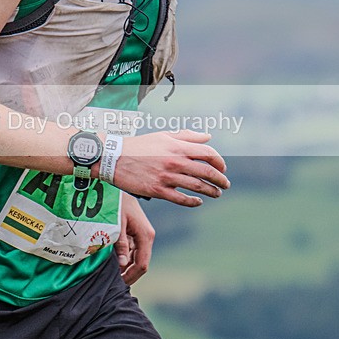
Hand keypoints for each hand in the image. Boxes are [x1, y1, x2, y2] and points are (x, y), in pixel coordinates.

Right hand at [114, 130, 229, 206]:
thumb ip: (187, 136)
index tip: (222, 168)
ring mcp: (166, 177)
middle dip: (220, 180)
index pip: (208, 154)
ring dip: (211, 191)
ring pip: (197, 186)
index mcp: (177, 146)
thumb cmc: (139, 145)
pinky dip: (193, 202)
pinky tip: (198, 202)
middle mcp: (174, 161)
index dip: (219, 162)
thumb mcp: (163, 136)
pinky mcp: (157, 190)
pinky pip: (181, 199)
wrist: (114, 157)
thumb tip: (207, 137)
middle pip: (207, 172)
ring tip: (217, 194)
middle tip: (225, 185)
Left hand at [115, 193, 155, 285]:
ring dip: (126, 266)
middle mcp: (147, 236)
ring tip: (111, 273)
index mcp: (146, 235)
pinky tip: (114, 260)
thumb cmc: (117, 204)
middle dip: (129, 274)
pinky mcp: (136, 232)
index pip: (142, 265)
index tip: (119, 284)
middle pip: (141, 263)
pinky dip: (125, 257)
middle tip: (114, 282)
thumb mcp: (117, 224)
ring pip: (136, 257)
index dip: (132, 277)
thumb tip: (123, 264)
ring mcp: (142, 234)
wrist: (119, 185)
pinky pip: (133, 249)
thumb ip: (120, 244)